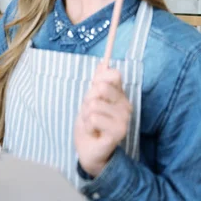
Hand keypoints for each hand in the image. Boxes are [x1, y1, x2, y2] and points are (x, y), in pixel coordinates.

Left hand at [74, 62, 132, 176]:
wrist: (88, 148)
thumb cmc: (90, 123)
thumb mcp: (90, 99)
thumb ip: (97, 82)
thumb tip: (102, 63)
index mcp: (120, 95)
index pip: (113, 74)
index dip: (98, 80)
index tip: (94, 92)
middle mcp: (126, 105)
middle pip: (99, 88)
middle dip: (87, 100)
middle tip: (90, 113)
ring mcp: (124, 119)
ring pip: (93, 104)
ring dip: (85, 115)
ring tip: (91, 124)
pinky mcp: (119, 132)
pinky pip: (93, 118)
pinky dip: (87, 126)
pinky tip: (94, 132)